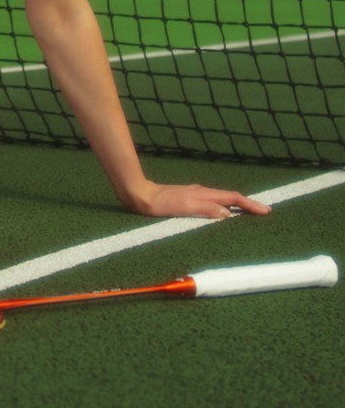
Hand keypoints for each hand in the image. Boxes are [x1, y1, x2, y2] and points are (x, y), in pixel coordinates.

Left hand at [126, 180, 270, 219]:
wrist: (140, 196)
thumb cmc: (161, 204)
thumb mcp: (184, 208)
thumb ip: (205, 209)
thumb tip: (227, 214)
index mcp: (203, 194)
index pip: (232, 198)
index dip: (249, 205)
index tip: (265, 211)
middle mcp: (202, 193)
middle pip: (230, 197)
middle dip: (248, 204)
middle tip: (264, 212)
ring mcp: (196, 195)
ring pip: (222, 199)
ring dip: (237, 205)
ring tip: (250, 212)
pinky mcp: (189, 199)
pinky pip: (213, 202)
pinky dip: (224, 206)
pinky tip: (223, 212)